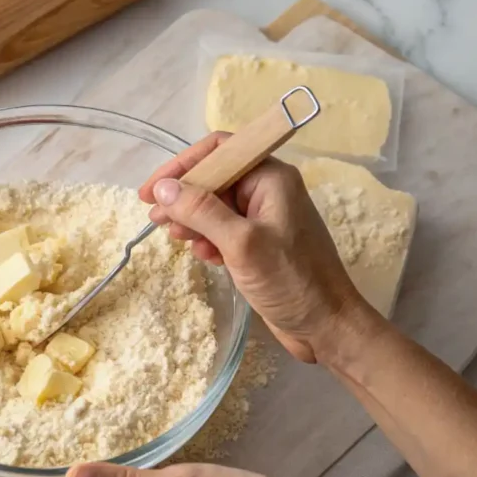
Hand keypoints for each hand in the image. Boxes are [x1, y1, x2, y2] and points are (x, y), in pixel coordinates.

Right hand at [138, 132, 363, 362]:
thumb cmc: (291, 280)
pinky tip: (205, 256)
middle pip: (213, 178)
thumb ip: (201, 211)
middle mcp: (267, 191)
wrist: (326, 326)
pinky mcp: (258, 243)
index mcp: (270, 178)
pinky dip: (207, 239)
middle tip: (156, 219)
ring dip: (191, 220)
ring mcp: (263, 218)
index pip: (219, 151)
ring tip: (176, 239)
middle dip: (182, 197)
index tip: (150, 190)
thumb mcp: (241, 243)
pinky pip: (222, 230)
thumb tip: (163, 188)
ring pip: (213, 206)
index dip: (181, 165)